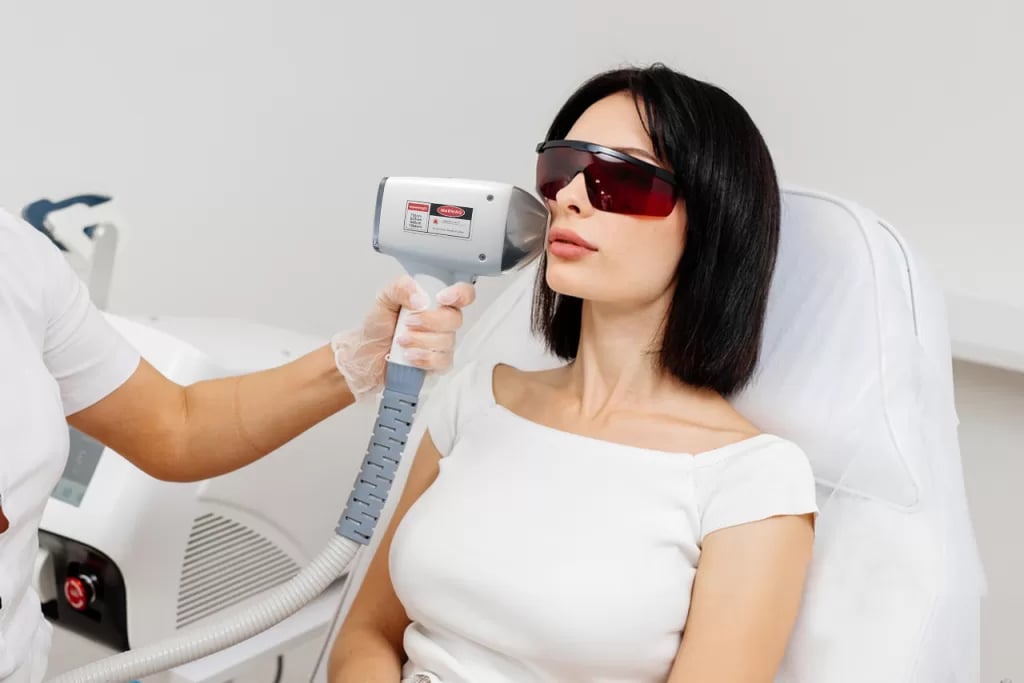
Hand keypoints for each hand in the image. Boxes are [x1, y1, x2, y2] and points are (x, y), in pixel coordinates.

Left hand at [331, 275, 475, 399]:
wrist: (367, 353)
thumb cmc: (379, 325)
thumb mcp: (383, 299)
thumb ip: (400, 288)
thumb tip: (420, 299)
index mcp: (435, 301)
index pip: (463, 293)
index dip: (461, 294)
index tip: (441, 298)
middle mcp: (443, 321)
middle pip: (455, 319)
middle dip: (430, 322)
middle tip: (408, 323)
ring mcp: (443, 343)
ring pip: (447, 341)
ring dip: (421, 341)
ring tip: (401, 341)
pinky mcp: (438, 363)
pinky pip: (442, 361)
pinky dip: (424, 358)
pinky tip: (409, 356)